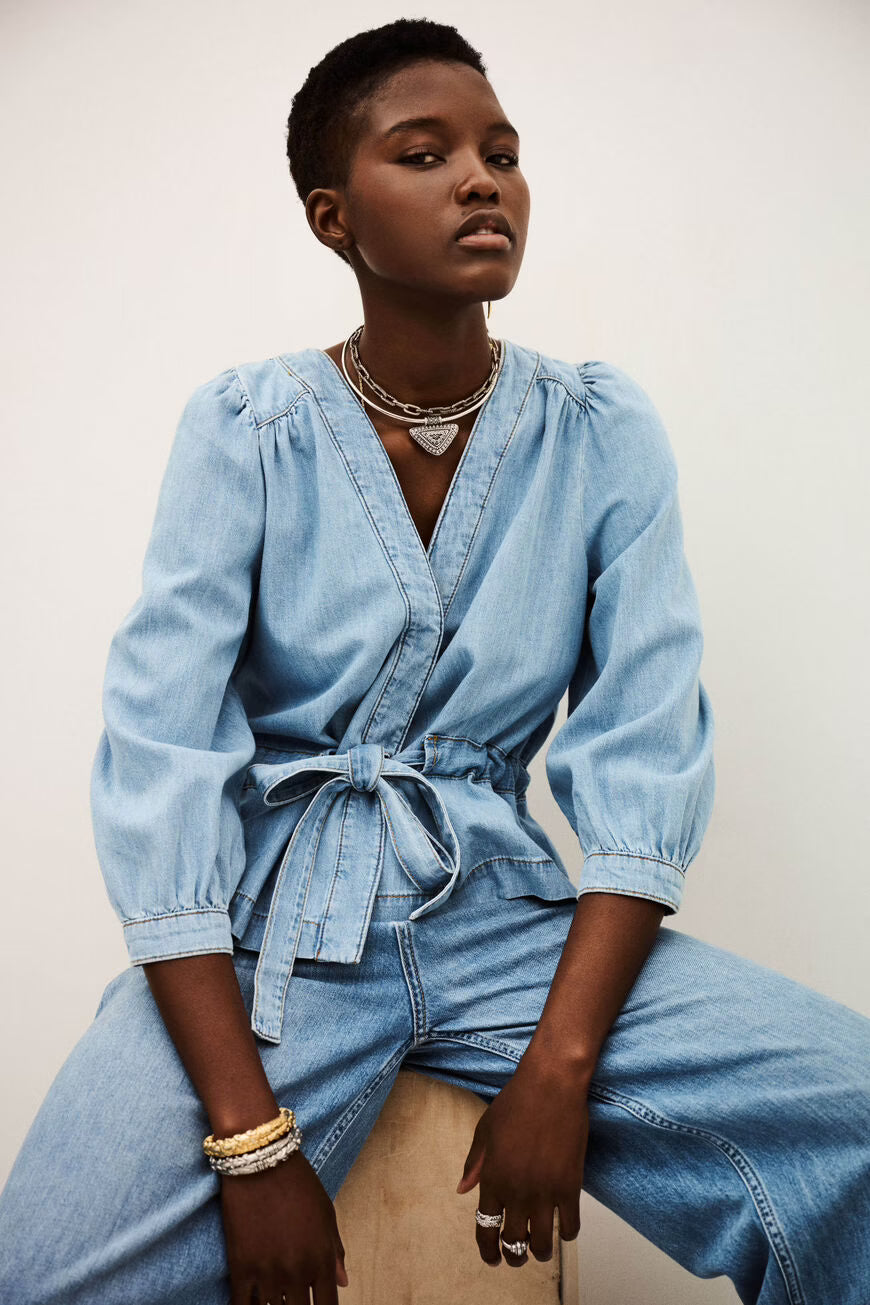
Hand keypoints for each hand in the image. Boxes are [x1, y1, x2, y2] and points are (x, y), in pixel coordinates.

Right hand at [220, 1147, 348, 1302]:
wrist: (262, 1161)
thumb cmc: (299, 1183)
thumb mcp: (326, 1213)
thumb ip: (335, 1251)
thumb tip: (343, 1282)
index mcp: (322, 1260)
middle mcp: (298, 1273)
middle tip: (292, 1299)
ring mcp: (268, 1273)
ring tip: (274, 1295)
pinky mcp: (241, 1268)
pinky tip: (252, 1303)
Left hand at [455, 1054, 586, 1266]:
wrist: (550, 1085)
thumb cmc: (515, 1102)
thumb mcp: (485, 1130)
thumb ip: (474, 1164)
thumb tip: (463, 1190)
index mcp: (492, 1179)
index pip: (485, 1229)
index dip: (488, 1250)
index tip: (492, 1259)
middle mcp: (516, 1192)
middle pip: (513, 1243)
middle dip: (514, 1257)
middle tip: (517, 1256)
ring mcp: (544, 1192)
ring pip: (542, 1244)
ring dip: (539, 1252)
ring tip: (540, 1249)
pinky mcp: (570, 1187)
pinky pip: (570, 1227)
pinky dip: (567, 1235)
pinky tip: (564, 1229)